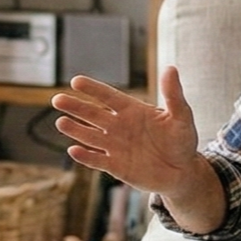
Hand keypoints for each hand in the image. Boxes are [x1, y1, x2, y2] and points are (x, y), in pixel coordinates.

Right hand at [51, 66, 206, 196]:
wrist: (182, 172)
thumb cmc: (182, 141)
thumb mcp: (182, 116)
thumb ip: (173, 95)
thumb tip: (171, 68)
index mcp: (132, 110)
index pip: (108, 96)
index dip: (93, 89)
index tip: (76, 81)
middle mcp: (119, 126)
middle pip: (93, 114)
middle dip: (75, 107)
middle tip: (57, 99)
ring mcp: (115, 146)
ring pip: (90, 136)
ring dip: (76, 130)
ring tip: (61, 122)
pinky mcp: (116, 166)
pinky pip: (97, 160)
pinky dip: (86, 157)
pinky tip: (74, 150)